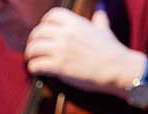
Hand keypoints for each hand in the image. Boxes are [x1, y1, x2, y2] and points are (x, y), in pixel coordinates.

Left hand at [24, 8, 147, 98]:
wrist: (117, 68)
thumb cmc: (112, 50)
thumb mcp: (104, 29)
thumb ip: (99, 19)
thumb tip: (100, 9)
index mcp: (76, 23)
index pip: (51, 15)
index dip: (44, 22)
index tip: (43, 31)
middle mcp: (66, 34)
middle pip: (38, 31)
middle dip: (33, 39)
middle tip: (33, 47)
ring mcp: (61, 50)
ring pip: (34, 47)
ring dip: (30, 53)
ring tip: (31, 58)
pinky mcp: (59, 66)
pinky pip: (36, 64)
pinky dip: (33, 68)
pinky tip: (36, 70)